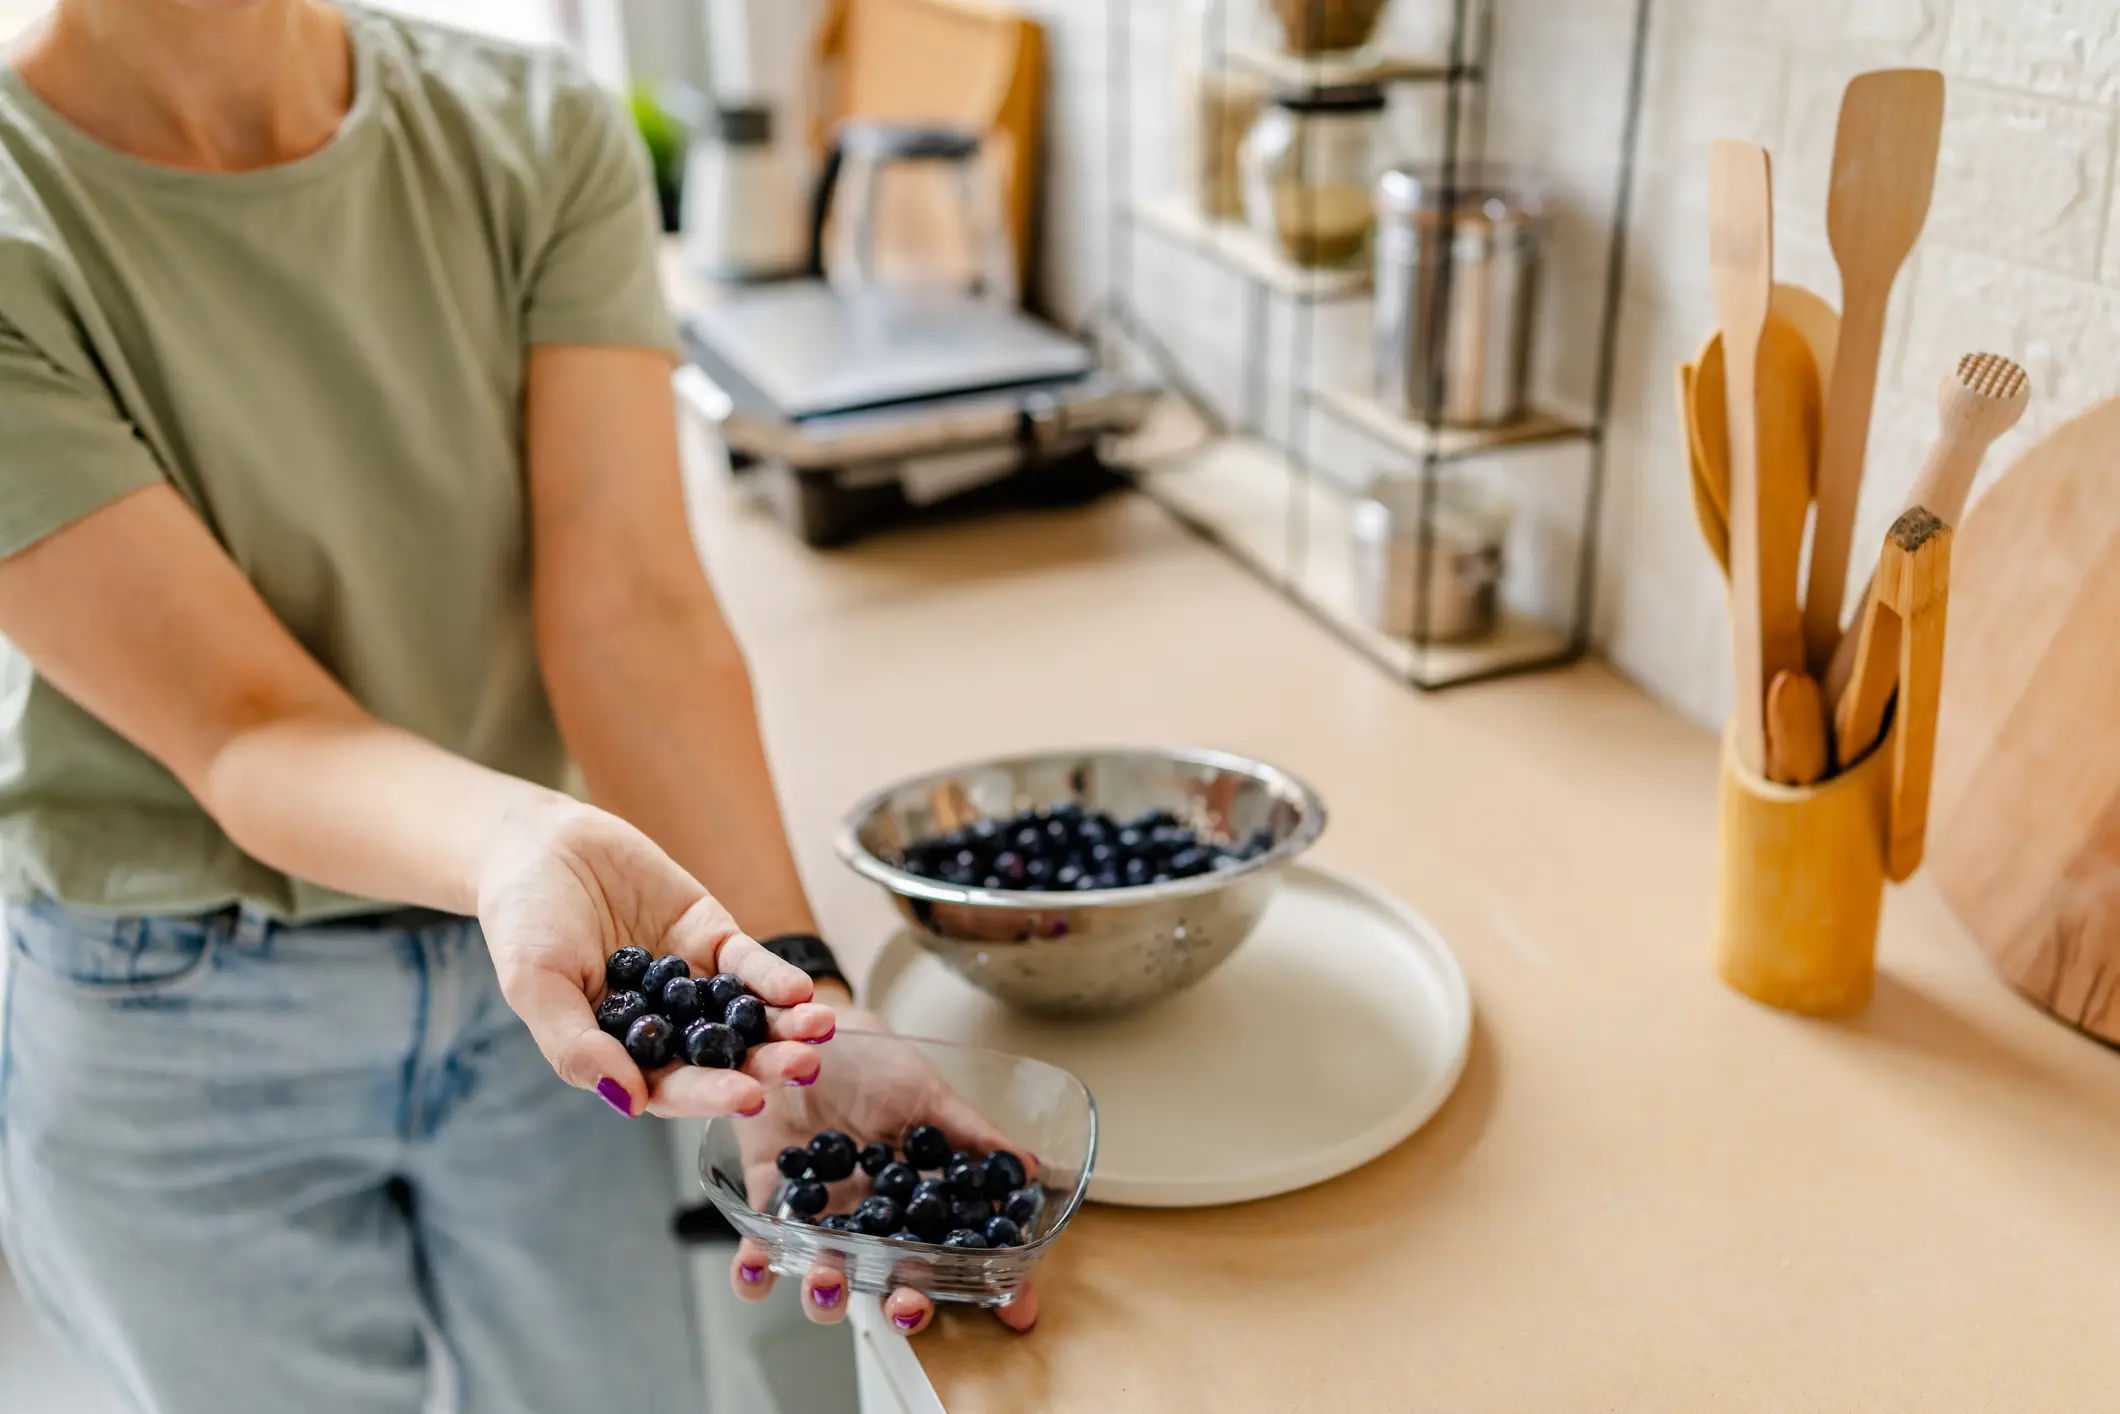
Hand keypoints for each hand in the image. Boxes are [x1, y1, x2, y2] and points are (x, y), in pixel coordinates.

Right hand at [477, 799, 835, 1117]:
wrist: (537, 845)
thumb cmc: (522, 922)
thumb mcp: (535, 986)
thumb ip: (576, 1046)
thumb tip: (629, 1102)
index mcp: (619, 1051)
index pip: (671, 1085)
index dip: (710, 1095)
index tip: (747, 1099)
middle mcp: (664, 1025)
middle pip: (722, 1056)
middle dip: (764, 1064)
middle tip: (801, 1067)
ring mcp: (692, 981)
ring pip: (746, 1014)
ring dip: (784, 1025)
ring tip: (818, 1029)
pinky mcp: (710, 936)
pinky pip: (748, 964)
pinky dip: (772, 977)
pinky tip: (798, 989)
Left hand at [728, 999, 1038, 1337]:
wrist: (799, 1024)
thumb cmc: (869, 1058)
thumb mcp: (924, 1089)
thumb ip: (969, 1130)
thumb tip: (1029, 1166)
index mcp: (915, 1195)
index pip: (958, 1247)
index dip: (991, 1284)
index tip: (1019, 1310)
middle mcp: (872, 1214)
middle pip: (894, 1278)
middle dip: (902, 1304)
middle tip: (906, 1303)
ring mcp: (822, 1211)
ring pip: (827, 1277)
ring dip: (827, 1295)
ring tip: (828, 1281)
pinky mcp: (769, 1197)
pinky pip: (759, 1248)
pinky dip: (754, 1269)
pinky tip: (758, 1266)